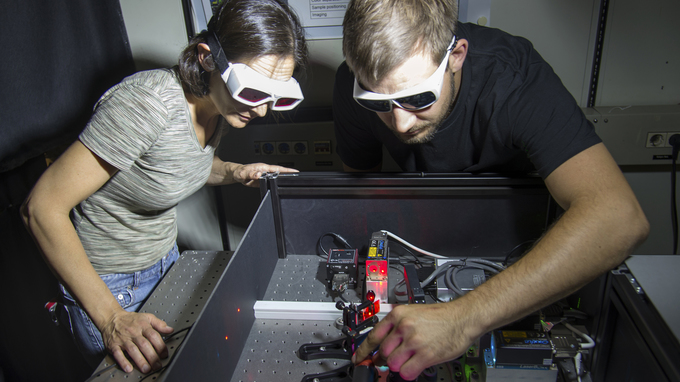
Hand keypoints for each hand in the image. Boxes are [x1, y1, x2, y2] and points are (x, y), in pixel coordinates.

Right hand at [100, 310, 173, 373]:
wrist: (111, 317)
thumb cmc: (130, 319)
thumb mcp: (146, 317)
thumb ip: (159, 324)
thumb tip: (170, 330)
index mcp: (143, 326)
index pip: (153, 336)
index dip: (160, 345)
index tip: (164, 354)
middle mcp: (133, 333)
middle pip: (144, 345)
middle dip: (152, 356)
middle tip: (157, 365)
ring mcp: (123, 339)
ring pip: (132, 350)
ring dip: (140, 360)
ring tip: (146, 369)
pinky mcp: (113, 345)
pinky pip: (118, 354)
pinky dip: (123, 361)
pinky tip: (128, 368)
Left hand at [232, 163, 297, 186]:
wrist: (236, 174)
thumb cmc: (239, 172)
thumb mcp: (243, 173)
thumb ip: (250, 174)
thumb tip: (258, 174)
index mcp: (263, 167)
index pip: (277, 168)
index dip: (286, 170)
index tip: (295, 171)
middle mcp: (265, 171)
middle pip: (280, 172)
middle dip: (289, 174)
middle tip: (298, 177)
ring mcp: (265, 175)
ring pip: (276, 177)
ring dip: (284, 179)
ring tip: (292, 183)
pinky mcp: (263, 180)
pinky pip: (271, 182)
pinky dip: (277, 184)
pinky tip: (280, 187)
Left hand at [352, 303, 477, 380]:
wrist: (463, 317)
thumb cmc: (441, 316)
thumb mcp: (414, 313)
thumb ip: (397, 326)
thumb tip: (383, 343)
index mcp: (398, 315)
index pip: (373, 335)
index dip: (363, 350)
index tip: (358, 358)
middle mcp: (403, 327)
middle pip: (382, 352)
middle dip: (386, 359)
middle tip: (393, 359)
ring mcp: (414, 341)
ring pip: (392, 363)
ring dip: (398, 366)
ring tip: (409, 360)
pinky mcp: (425, 355)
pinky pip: (406, 372)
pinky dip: (408, 372)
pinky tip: (415, 366)